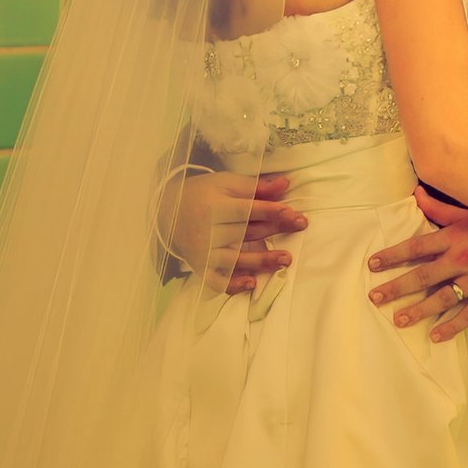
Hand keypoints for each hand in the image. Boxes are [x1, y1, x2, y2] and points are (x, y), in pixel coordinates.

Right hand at [162, 170, 303, 294]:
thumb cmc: (202, 194)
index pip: (246, 210)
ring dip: (261, 260)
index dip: (270, 211)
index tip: (291, 212)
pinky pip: (216, 280)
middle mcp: (206, 231)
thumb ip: (255, 187)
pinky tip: (251, 284)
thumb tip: (286, 184)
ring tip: (286, 259)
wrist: (167, 211)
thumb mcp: (225, 184)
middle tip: (300, 225)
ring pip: (235, 259)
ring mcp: (203, 252)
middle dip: (274, 229)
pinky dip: (233, 284)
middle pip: (245, 232)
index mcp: (212, 207)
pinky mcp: (200, 266)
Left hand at [366, 187, 467, 341]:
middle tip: (375, 297)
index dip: (393, 256)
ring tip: (398, 319)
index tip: (373, 264)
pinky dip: (451, 327)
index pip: (416, 247)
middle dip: (397, 287)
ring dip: (418, 310)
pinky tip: (435, 336)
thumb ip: (440, 209)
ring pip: (442, 298)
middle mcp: (462, 260)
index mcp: (455, 237)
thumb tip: (415, 192)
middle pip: (423, 276)